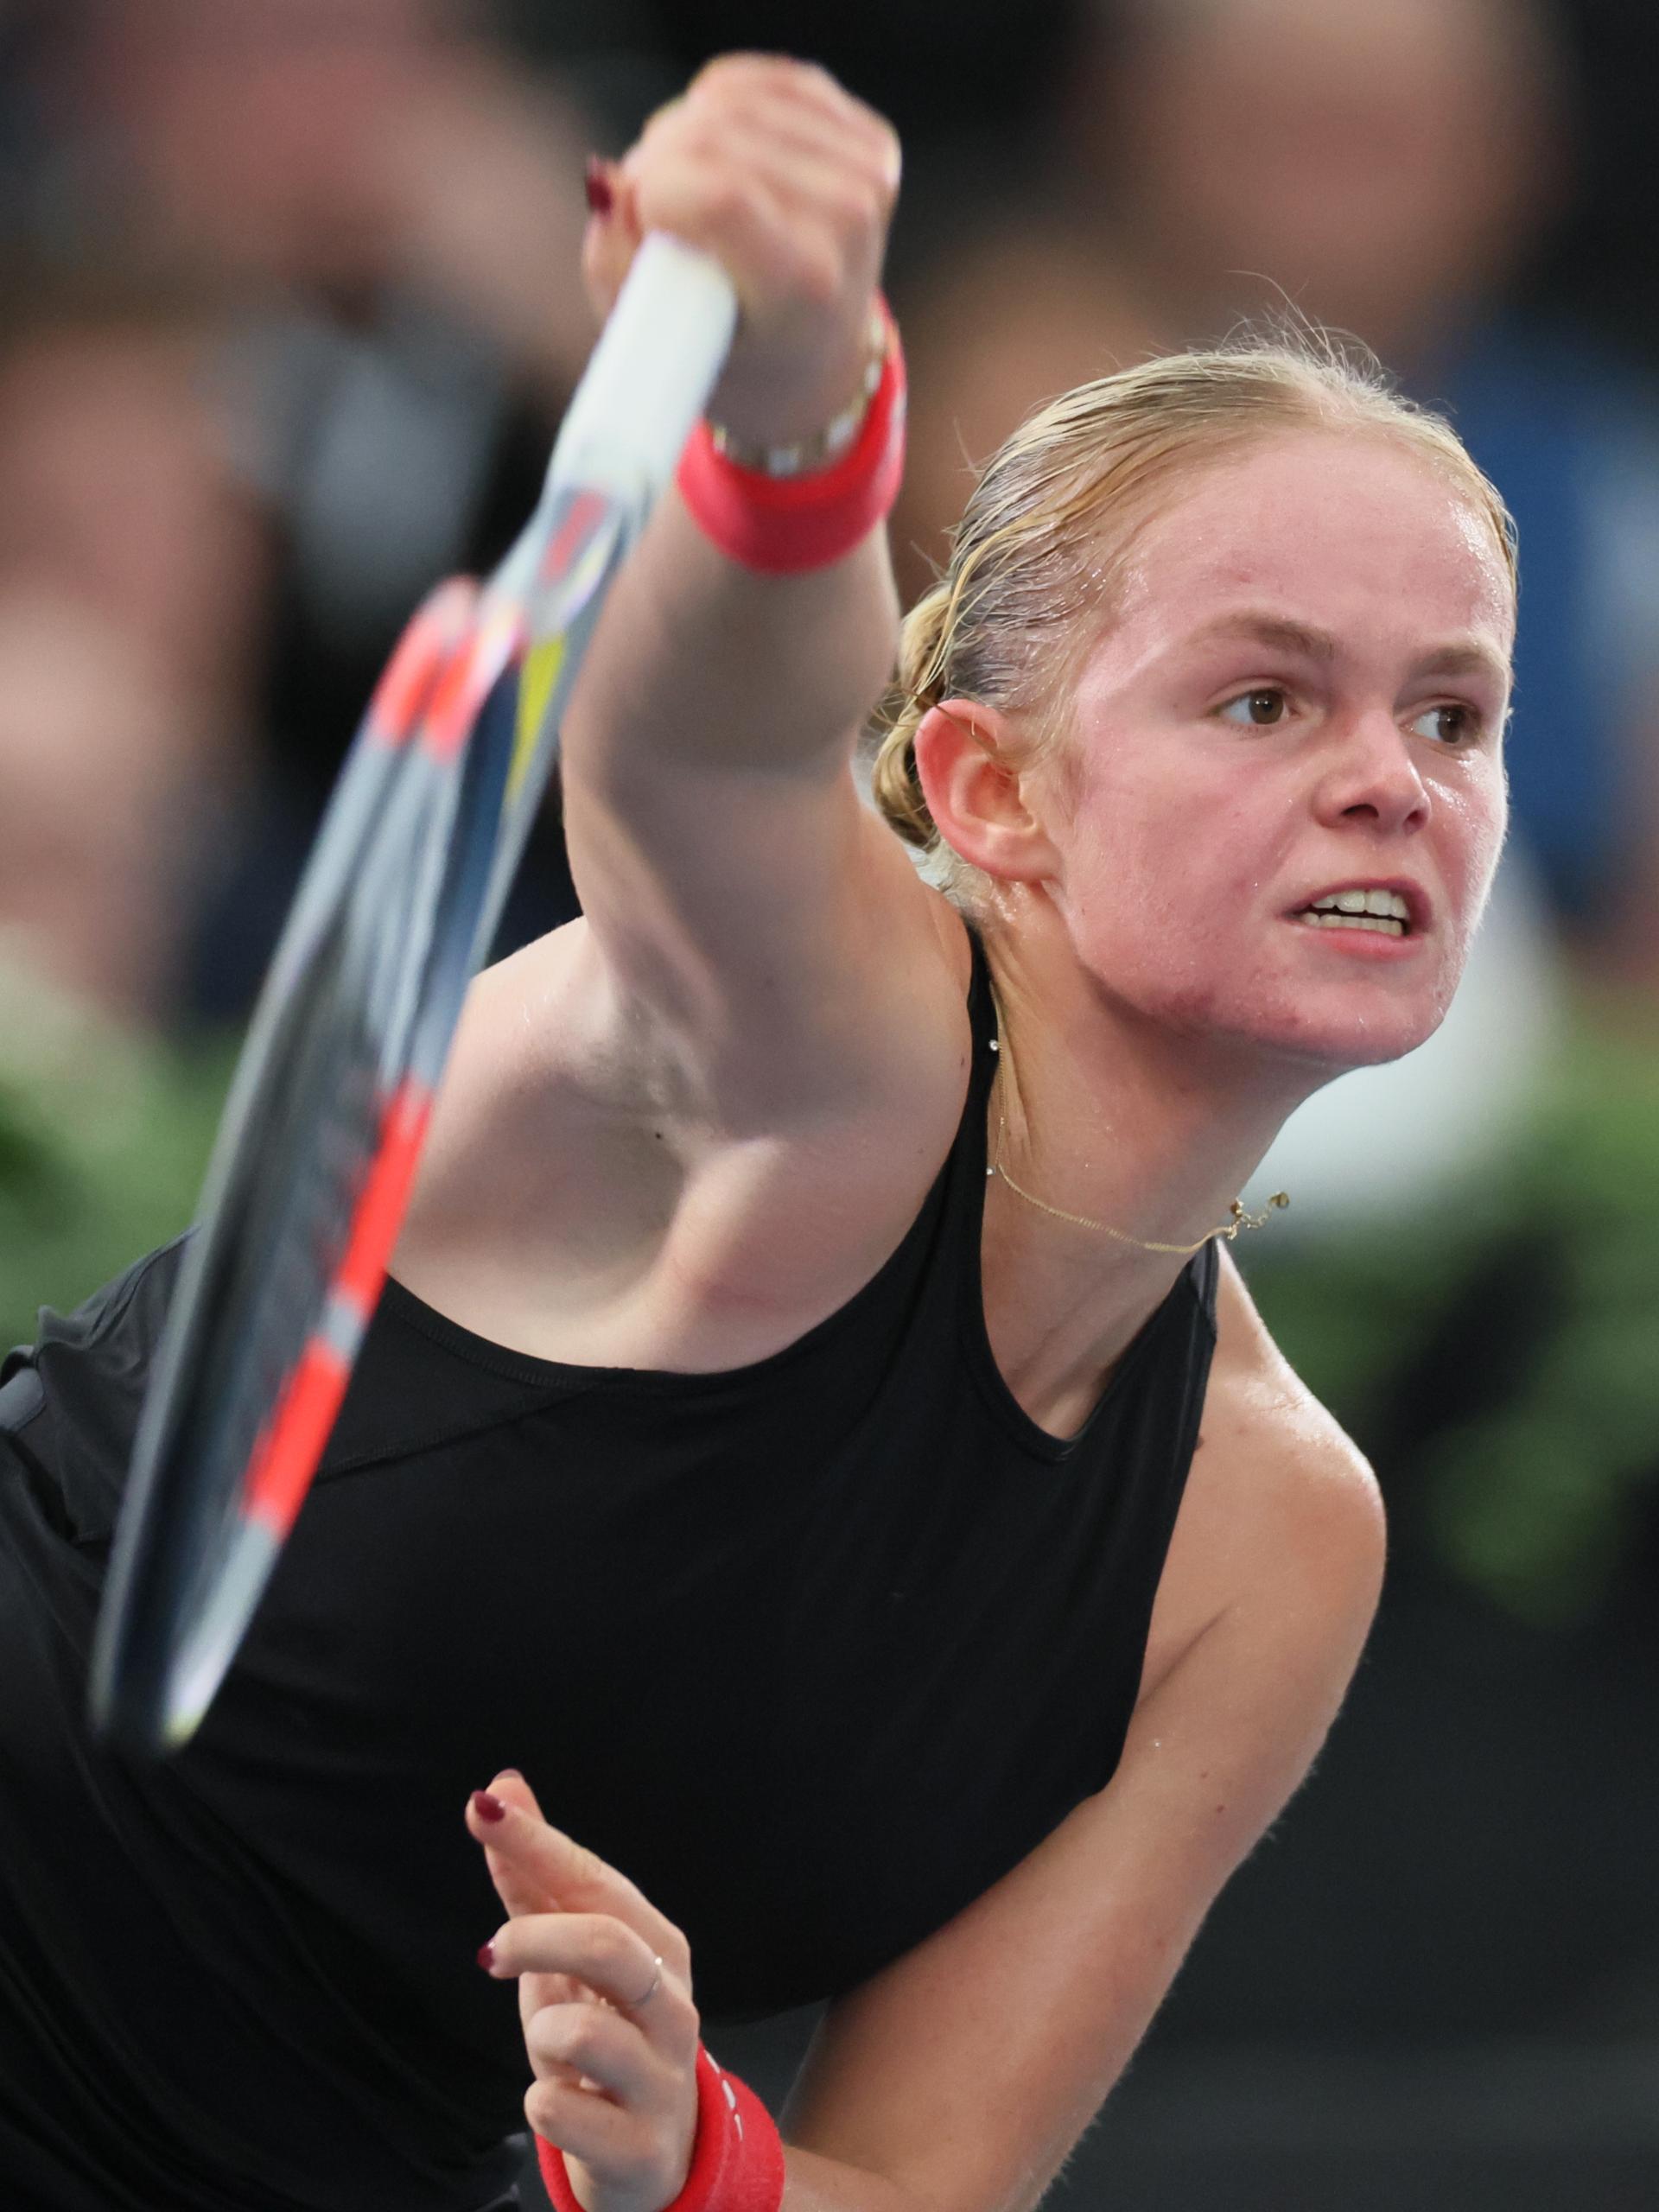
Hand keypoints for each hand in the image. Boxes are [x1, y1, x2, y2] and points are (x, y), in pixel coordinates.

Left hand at [467, 1772, 700, 2211]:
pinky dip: (543, 2104)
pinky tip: (562, 2102)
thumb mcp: (565, 1958)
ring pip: (583, 2034)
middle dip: (535, 1939)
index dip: (537, 1842)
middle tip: (489, 1954)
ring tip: (550, 2049)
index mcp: (657, 1946)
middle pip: (607, 1943)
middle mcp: (671, 2004)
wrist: (653, 2156)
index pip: (595, 1880)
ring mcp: (661, 2076)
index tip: (485, 1809)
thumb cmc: (603, 2037)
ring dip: (541, 2036)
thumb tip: (500, 1787)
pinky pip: (561, 2112)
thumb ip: (536, 1876)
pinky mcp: (639, 2146)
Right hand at [582, 54, 900, 448]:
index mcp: (804, 286)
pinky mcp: (870, 140)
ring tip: (681, 186)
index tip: (641, 222)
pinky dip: (718, 104)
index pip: (719, 196)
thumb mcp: (657, 341)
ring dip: (681, 133)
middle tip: (650, 209)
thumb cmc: (727, 348)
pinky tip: (716, 147)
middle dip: (656, 160)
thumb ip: (614, 267)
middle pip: (715, 135)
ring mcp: (867, 178)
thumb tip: (606, 182)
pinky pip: (760, 83)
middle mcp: (848, 225)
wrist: (813, 359)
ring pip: (730, 100)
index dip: (655, 191)